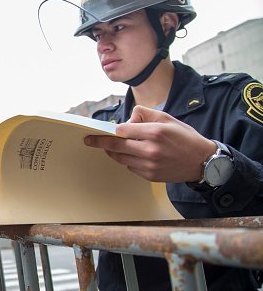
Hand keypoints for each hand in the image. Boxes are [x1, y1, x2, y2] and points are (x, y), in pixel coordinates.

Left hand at [84, 105, 216, 182]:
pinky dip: (128, 160)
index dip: (112, 130)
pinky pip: (130, 167)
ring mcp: (149, 165)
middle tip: (88, 140)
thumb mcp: (167, 118)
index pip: (122, 131)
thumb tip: (127, 120)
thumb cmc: (184, 137)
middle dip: (100, 142)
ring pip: (121, 158)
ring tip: (109, 146)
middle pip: (116, 146)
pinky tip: (133, 155)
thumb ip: (145, 115)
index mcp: (155, 132)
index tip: (100, 130)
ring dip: (113, 152)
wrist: (202, 162)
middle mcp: (150, 149)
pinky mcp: (150, 175)